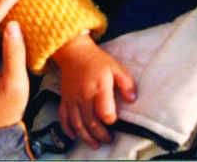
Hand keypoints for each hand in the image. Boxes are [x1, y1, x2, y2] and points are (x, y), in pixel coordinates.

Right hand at [52, 34, 135, 148]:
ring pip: (77, 124)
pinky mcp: (64, 99)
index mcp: (98, 88)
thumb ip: (126, 83)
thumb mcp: (116, 67)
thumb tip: (132, 100)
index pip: (105, 113)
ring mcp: (72, 99)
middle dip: (101, 135)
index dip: (111, 120)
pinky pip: (63, 117)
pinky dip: (67, 129)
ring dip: (86, 137)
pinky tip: (74, 137)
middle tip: (109, 140)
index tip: (115, 121)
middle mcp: (83, 96)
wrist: (73, 52)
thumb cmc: (97, 60)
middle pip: (91, 123)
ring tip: (95, 145)